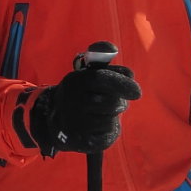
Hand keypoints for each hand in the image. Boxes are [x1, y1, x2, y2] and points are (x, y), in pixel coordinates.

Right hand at [23, 61, 140, 156]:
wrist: (54, 122)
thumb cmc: (79, 94)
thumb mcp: (85, 74)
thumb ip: (101, 60)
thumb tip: (112, 48)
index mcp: (75, 81)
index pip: (103, 78)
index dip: (123, 83)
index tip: (137, 92)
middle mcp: (73, 102)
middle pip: (112, 102)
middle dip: (119, 102)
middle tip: (116, 102)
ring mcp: (76, 124)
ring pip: (111, 120)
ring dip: (113, 117)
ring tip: (102, 114)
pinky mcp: (82, 142)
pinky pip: (108, 135)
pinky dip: (109, 130)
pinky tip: (99, 127)